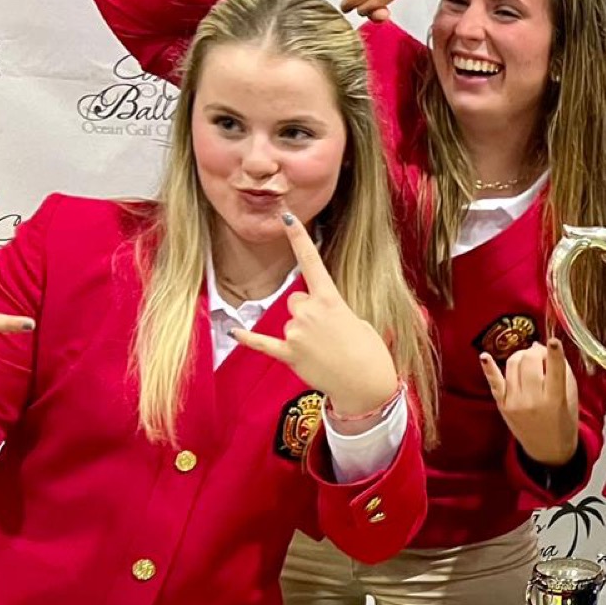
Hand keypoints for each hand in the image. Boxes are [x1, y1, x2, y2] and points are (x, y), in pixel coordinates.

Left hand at [231, 213, 398, 417]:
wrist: (366, 387)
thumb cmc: (370, 354)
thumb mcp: (358, 322)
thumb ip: (332, 311)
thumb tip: (316, 315)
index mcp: (331, 300)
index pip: (311, 263)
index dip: (299, 238)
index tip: (286, 217)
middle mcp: (309, 313)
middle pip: (296, 299)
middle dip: (308, 312)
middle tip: (328, 332)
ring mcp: (297, 334)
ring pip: (290, 320)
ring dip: (302, 332)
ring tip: (324, 349)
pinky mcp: (289, 354)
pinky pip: (263, 343)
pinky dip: (249, 339)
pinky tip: (235, 332)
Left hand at [481, 338, 580, 467]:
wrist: (548, 448)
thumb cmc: (563, 419)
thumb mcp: (571, 397)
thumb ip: (562, 371)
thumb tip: (543, 347)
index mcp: (555, 399)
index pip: (555, 371)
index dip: (554, 353)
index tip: (553, 341)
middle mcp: (533, 401)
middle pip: (529, 362)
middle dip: (535, 352)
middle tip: (541, 354)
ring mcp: (514, 402)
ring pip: (512, 364)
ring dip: (520, 355)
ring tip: (528, 360)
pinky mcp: (502, 405)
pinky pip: (494, 382)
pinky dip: (489, 368)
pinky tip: (485, 356)